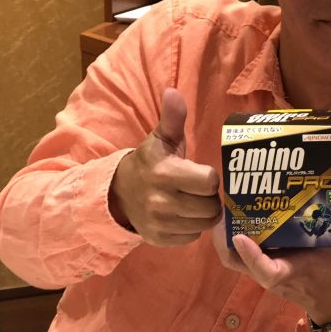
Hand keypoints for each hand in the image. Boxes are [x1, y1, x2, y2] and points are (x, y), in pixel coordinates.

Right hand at [109, 87, 220, 245]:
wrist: (119, 193)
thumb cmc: (151, 163)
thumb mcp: (161, 139)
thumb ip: (172, 118)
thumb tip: (173, 92)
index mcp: (164, 173)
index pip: (209, 182)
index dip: (210, 178)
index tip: (200, 174)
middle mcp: (161, 201)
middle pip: (211, 206)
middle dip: (210, 198)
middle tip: (199, 190)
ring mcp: (160, 223)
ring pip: (205, 223)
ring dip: (205, 213)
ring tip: (193, 202)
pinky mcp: (159, 239)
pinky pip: (193, 237)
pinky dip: (192, 228)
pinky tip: (183, 216)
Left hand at [212, 195, 330, 322]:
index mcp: (293, 272)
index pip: (267, 272)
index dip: (252, 256)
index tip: (241, 237)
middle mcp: (274, 273)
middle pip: (238, 263)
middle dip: (225, 239)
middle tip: (223, 207)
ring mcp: (266, 269)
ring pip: (234, 259)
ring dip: (225, 236)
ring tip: (224, 206)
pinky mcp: (265, 264)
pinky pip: (241, 255)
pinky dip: (234, 237)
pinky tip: (236, 213)